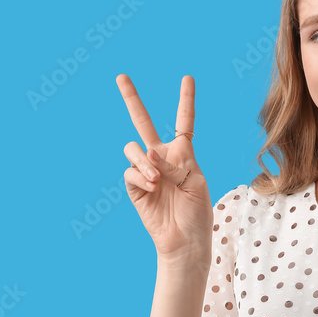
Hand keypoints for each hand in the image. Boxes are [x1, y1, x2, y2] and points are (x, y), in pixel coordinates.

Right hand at [118, 74, 212, 263]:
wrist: (185, 240)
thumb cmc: (197, 212)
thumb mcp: (195, 183)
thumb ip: (174, 164)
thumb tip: (148, 153)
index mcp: (184, 153)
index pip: (185, 121)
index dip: (186, 99)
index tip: (188, 78)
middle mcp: (162, 157)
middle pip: (143, 122)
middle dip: (131, 99)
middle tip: (121, 76)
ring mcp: (146, 170)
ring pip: (133, 148)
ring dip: (144, 161)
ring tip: (156, 179)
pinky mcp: (134, 186)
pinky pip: (130, 171)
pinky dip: (141, 177)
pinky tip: (152, 187)